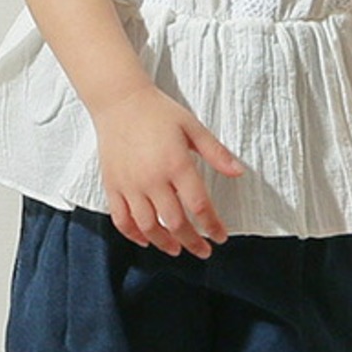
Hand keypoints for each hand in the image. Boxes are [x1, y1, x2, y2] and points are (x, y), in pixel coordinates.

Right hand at [89, 83, 244, 258]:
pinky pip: (122, 220)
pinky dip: (133, 235)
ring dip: (164, 243)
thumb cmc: (158, 112)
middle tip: (203, 251)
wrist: (120, 100)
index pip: (199, 206)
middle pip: (175, 223)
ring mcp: (130, 185)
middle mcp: (152, 179)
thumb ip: (216, 152)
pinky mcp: (112, 185)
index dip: (212, 226)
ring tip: (176, 249)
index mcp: (176, 164)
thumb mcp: (192, 126)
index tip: (221, 236)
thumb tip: (239, 172)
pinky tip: (146, 240)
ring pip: (147, 227)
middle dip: (192, 241)